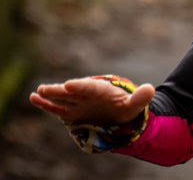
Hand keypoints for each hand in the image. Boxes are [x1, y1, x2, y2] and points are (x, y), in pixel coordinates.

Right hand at [30, 77, 153, 125]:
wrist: (119, 115)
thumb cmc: (126, 108)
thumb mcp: (134, 105)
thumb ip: (140, 98)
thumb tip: (150, 89)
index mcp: (102, 90)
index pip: (90, 87)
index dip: (81, 85)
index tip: (70, 84)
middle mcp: (87, 94)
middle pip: (73, 91)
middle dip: (61, 90)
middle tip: (47, 88)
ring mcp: (77, 102)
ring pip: (62, 98)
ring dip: (51, 95)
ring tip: (38, 93)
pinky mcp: (70, 112)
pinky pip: (56, 107)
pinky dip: (45, 104)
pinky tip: (34, 98)